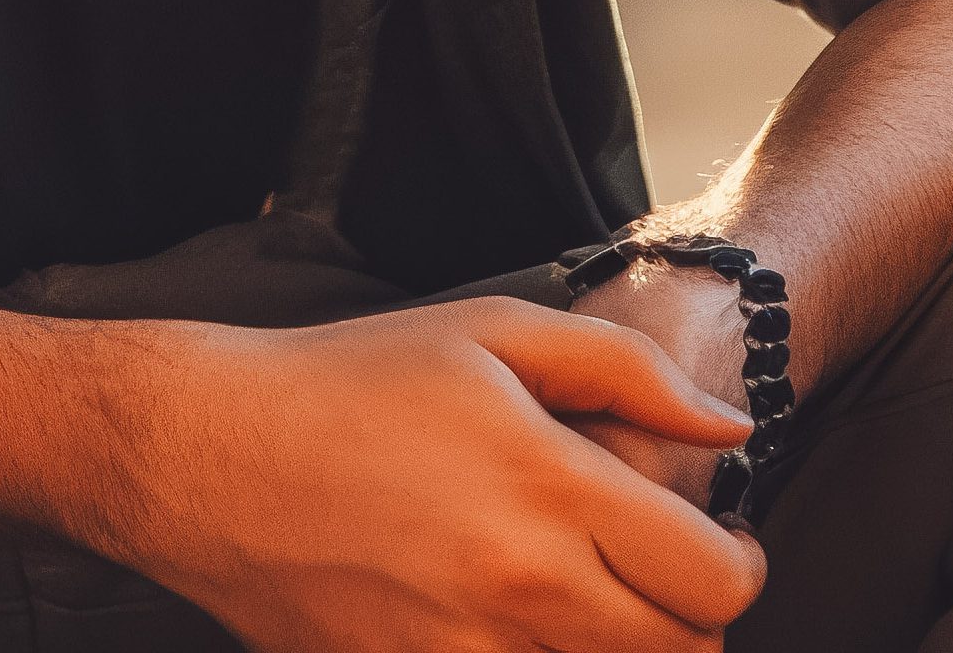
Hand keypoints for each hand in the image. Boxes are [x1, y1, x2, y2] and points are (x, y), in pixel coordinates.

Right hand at [72, 297, 764, 649]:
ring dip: (617, 651)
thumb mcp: (493, 331)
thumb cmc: (352, 381)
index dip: (740, 567)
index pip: (715, 582)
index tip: (721, 546)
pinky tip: (522, 628)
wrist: (212, 456)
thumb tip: (727, 428)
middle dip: (691, 621)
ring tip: (587, 600)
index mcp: (550, 489)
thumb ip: (627, 371)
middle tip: (660, 578)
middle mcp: (520, 588)